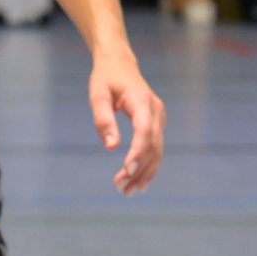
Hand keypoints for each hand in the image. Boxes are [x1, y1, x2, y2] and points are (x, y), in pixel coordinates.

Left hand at [90, 57, 165, 195]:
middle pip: (153, 146)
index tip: (127, 170)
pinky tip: (140, 183)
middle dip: (139, 169)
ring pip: (157, 151)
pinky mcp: (156, 124)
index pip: (144, 131)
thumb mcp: (97, 94)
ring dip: (145, 172)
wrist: (120, 64)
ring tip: (128, 191)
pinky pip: (156, 148)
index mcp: (141, 101)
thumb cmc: (105, 78)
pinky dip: (149, 166)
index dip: (138, 151)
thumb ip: (103, 119)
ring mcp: (159, 118)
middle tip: (122, 188)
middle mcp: (156, 111)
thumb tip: (111, 147)